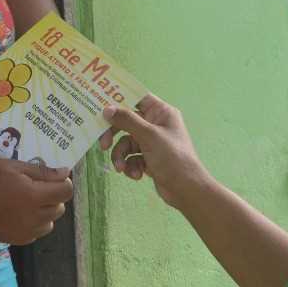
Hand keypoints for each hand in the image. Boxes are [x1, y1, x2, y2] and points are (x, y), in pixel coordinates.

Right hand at [0, 160, 73, 245]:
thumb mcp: (15, 166)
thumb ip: (43, 172)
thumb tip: (66, 174)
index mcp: (32, 197)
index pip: (65, 192)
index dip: (63, 182)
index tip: (54, 176)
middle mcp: (31, 219)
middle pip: (59, 209)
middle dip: (53, 196)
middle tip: (36, 186)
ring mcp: (22, 232)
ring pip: (49, 223)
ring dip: (44, 212)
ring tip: (26, 199)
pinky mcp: (13, 240)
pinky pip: (34, 233)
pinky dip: (32, 223)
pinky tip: (16, 211)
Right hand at [101, 93, 207, 207]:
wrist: (186, 189)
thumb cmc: (172, 157)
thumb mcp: (148, 136)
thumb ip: (127, 120)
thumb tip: (107, 109)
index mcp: (161, 112)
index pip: (137, 97)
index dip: (120, 98)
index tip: (101, 102)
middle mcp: (156, 124)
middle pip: (126, 121)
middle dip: (114, 134)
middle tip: (103, 144)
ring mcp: (151, 142)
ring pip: (126, 142)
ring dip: (120, 156)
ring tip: (121, 168)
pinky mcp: (148, 158)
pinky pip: (130, 157)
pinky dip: (130, 166)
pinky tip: (136, 174)